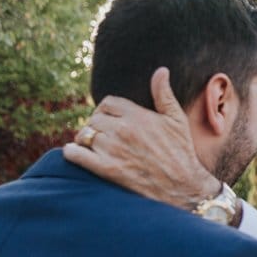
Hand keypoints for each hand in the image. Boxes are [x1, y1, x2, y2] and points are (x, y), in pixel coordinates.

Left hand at [62, 67, 220, 206]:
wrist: (183, 187)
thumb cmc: (181, 152)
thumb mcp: (176, 120)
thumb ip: (164, 94)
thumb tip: (161, 70)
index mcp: (137, 115)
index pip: (107, 103)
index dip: (106, 111)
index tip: (110, 121)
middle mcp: (123, 130)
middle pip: (94, 118)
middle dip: (97, 126)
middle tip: (103, 136)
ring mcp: (113, 150)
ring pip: (84, 134)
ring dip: (85, 139)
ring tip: (92, 146)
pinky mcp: (107, 170)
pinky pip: (76, 154)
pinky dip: (72, 152)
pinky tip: (77, 153)